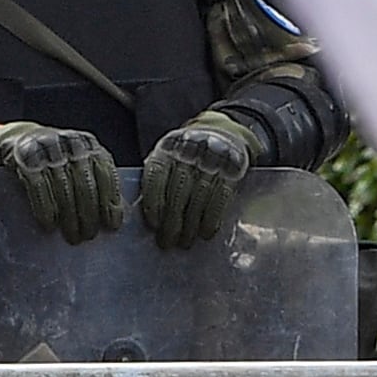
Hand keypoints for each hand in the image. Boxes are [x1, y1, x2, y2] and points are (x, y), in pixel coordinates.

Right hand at [0, 120, 119, 242]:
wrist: (18, 139)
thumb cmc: (55, 158)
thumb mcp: (78, 160)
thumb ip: (95, 178)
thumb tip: (116, 213)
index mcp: (88, 143)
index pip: (105, 171)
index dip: (110, 200)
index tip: (111, 225)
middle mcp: (70, 142)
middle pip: (84, 182)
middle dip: (89, 213)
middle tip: (88, 236)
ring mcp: (46, 148)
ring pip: (63, 186)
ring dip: (69, 216)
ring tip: (72, 237)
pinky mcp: (23, 157)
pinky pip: (37, 185)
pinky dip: (45, 207)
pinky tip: (49, 225)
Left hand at [137, 112, 254, 248]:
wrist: (222, 134)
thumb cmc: (186, 155)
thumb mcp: (167, 156)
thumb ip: (157, 178)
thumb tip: (144, 212)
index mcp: (167, 148)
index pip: (156, 176)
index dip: (154, 202)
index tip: (154, 225)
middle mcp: (189, 152)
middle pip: (177, 191)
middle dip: (171, 221)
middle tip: (167, 243)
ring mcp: (212, 160)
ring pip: (198, 197)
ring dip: (190, 225)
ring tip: (185, 243)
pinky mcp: (232, 170)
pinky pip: (221, 198)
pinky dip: (212, 218)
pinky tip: (206, 233)